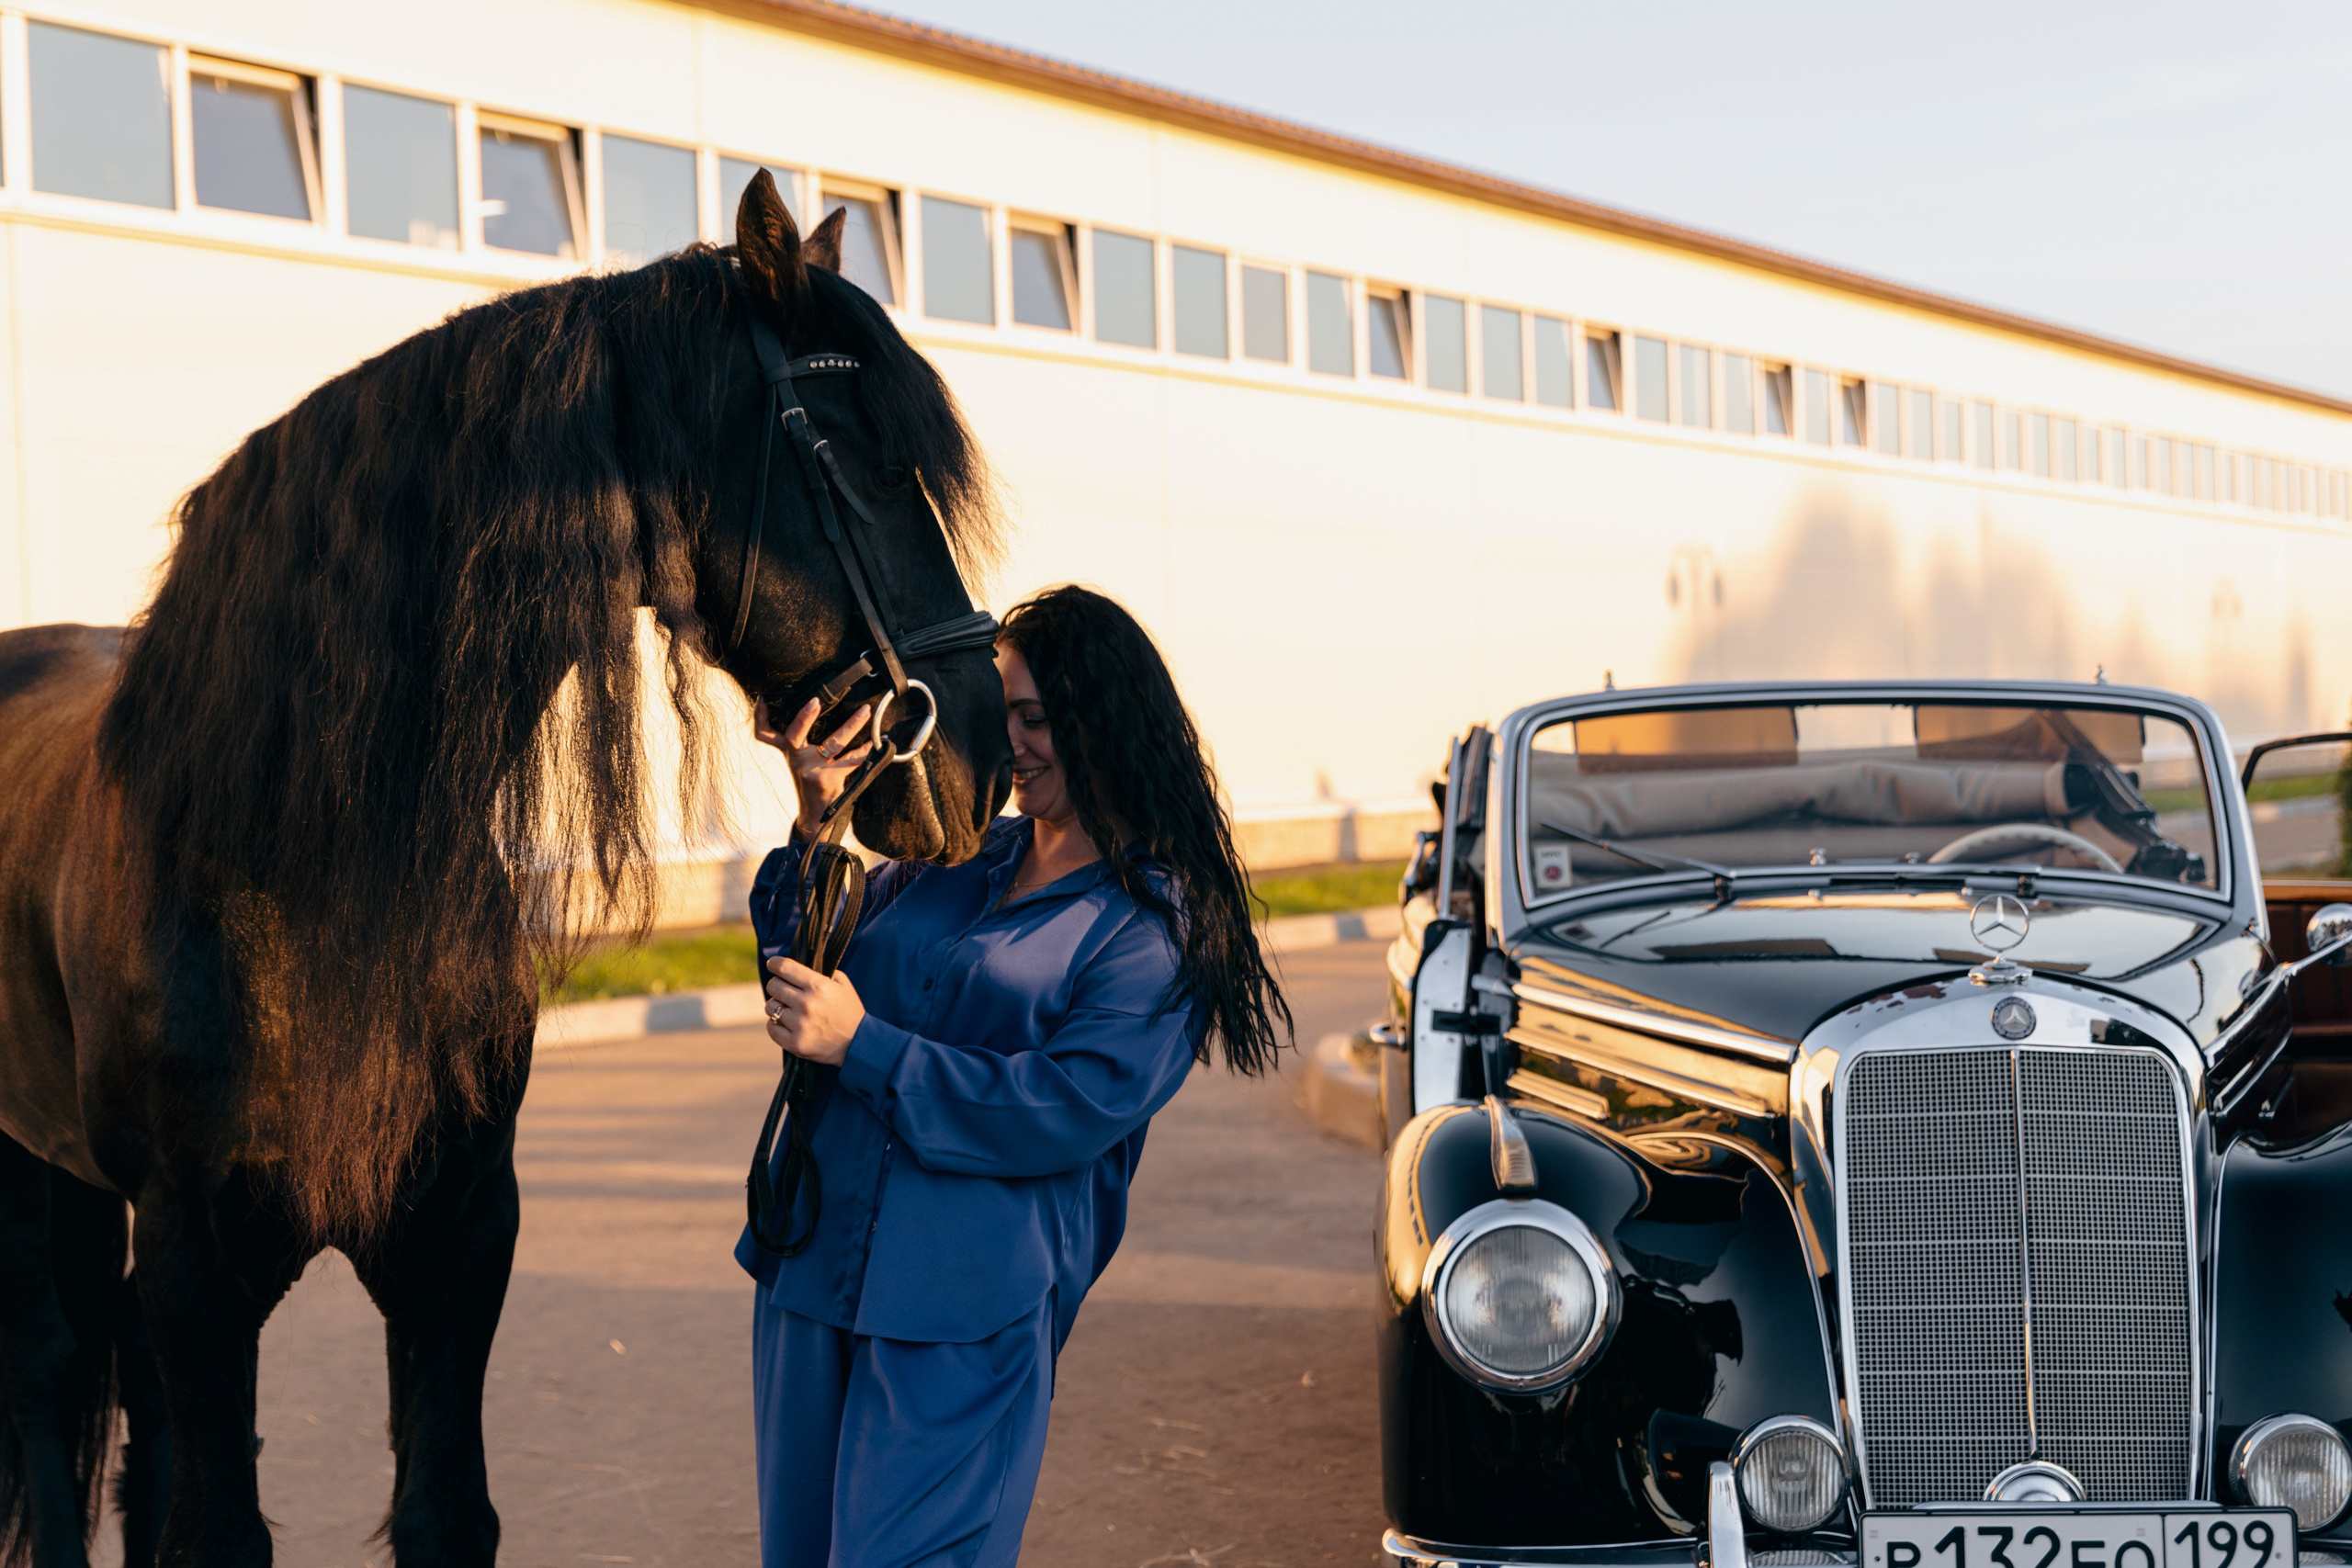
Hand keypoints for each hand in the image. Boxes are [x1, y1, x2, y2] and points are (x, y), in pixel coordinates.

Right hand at [755, 696, 872, 836]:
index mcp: (789, 751)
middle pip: (793, 735)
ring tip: (865, 711)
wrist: (816, 815)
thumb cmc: (812, 782)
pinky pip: (852, 760)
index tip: (762, 700)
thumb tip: (817, 706)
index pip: (765, 734)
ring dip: (852, 725)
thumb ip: (801, 741)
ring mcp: (812, 769)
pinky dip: (866, 750)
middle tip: (816, 701)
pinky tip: (880, 742)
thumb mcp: (800, 761)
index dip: (760, 717)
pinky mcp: (829, 779)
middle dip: (804, 717)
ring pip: (833, 742)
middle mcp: (797, 759)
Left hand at [763, 957, 864, 1065]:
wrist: (857, 1043)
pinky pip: (771, 1028)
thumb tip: (798, 967)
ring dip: (776, 1006)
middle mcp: (807, 1003)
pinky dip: (776, 1024)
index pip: (785, 967)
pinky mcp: (795, 1043)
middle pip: (773, 986)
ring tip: (788, 1009)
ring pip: (770, 1007)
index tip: (772, 964)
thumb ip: (822, 972)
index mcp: (819, 986)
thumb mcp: (842, 984)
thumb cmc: (849, 1010)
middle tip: (783, 990)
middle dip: (777, 985)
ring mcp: (799, 1024)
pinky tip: (786, 1023)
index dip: (775, 963)